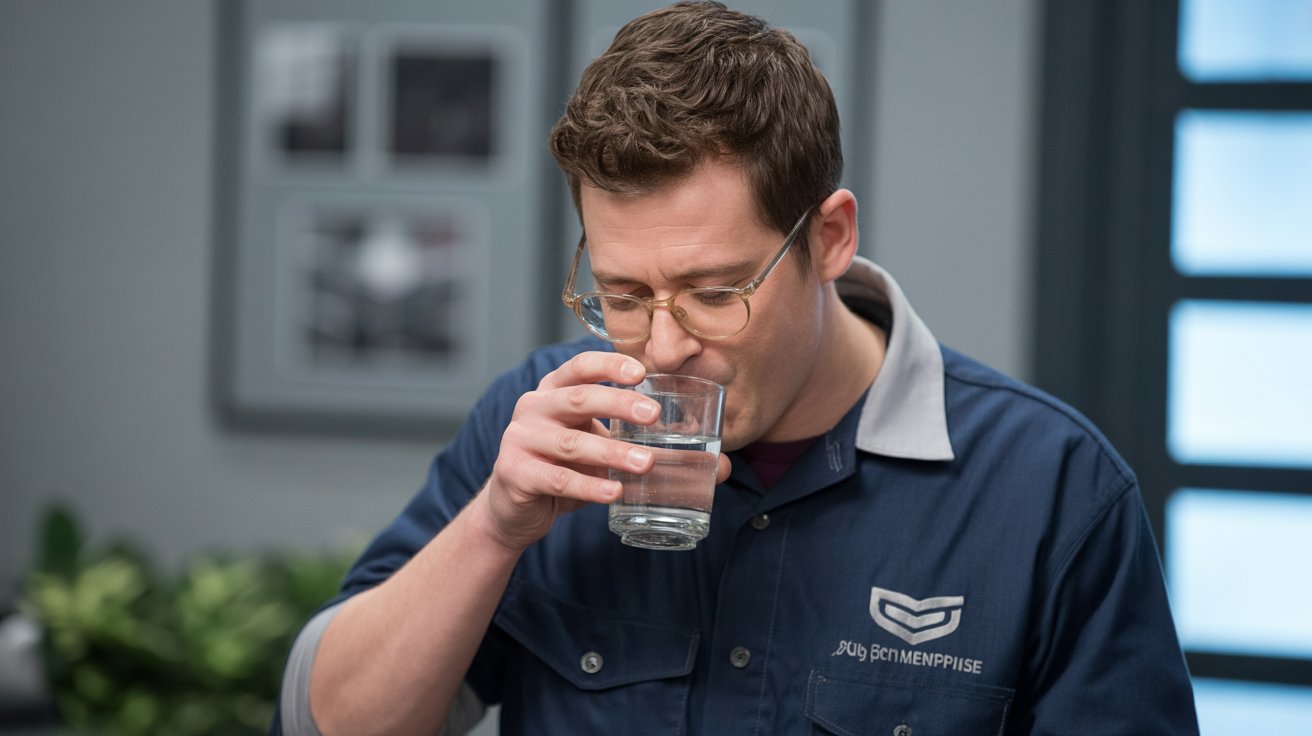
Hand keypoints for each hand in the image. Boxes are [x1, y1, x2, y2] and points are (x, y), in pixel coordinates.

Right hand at [471, 353, 662, 550]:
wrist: (513, 507)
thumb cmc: (558, 466)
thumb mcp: (586, 439)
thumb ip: (615, 430)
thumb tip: (675, 434)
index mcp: (551, 391)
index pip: (580, 367)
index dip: (609, 366)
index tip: (640, 373)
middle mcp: (532, 408)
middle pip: (579, 399)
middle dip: (619, 404)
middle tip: (653, 414)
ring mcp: (520, 439)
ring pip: (572, 443)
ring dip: (613, 452)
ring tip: (646, 463)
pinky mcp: (515, 473)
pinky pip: (559, 479)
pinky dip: (590, 486)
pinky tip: (614, 491)